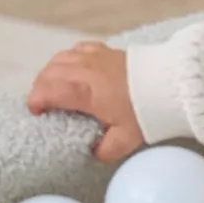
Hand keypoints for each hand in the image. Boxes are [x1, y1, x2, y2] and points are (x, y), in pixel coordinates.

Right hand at [27, 41, 141, 161]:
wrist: (167, 85)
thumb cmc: (145, 112)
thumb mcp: (124, 140)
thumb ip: (105, 150)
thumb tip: (93, 152)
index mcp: (84, 91)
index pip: (48, 91)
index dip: (36, 102)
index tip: (36, 114)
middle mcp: (83, 69)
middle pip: (48, 73)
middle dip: (39, 88)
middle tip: (42, 104)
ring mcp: (92, 56)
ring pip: (59, 58)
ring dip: (50, 73)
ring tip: (52, 88)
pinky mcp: (103, 49)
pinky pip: (76, 49)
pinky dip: (67, 59)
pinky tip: (72, 69)